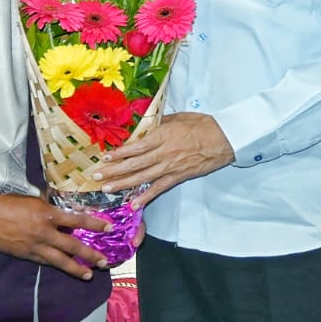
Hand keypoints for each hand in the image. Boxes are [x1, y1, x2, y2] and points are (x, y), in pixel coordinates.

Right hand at [0, 193, 109, 277]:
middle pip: (72, 245)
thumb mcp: (34, 199)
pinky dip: (56, 265)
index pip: (77, 220)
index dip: (95, 224)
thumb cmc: (10, 203)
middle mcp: (45, 232)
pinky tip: (65, 269)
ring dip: (76, 268)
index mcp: (48, 214)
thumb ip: (50, 207)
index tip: (109, 228)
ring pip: (60, 260)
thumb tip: (63, 208)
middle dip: (90, 254)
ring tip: (88, 274)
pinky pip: (45, 262)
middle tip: (104, 261)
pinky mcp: (26, 255)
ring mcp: (35, 246)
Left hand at [91, 112, 234, 208]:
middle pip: (133, 164)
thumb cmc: (202, 125)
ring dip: (123, 184)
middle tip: (97, 176)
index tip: (104, 156)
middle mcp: (162, 152)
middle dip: (113, 171)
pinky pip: (159, 188)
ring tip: (107, 189)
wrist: (223, 138)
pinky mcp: (178, 177)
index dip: (118, 153)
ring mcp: (170, 167)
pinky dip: (146, 197)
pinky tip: (133, 203)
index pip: (135, 147)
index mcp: (161, 135)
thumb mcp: (178, 118)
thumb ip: (160, 123)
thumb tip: (145, 126)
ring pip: (142, 178)